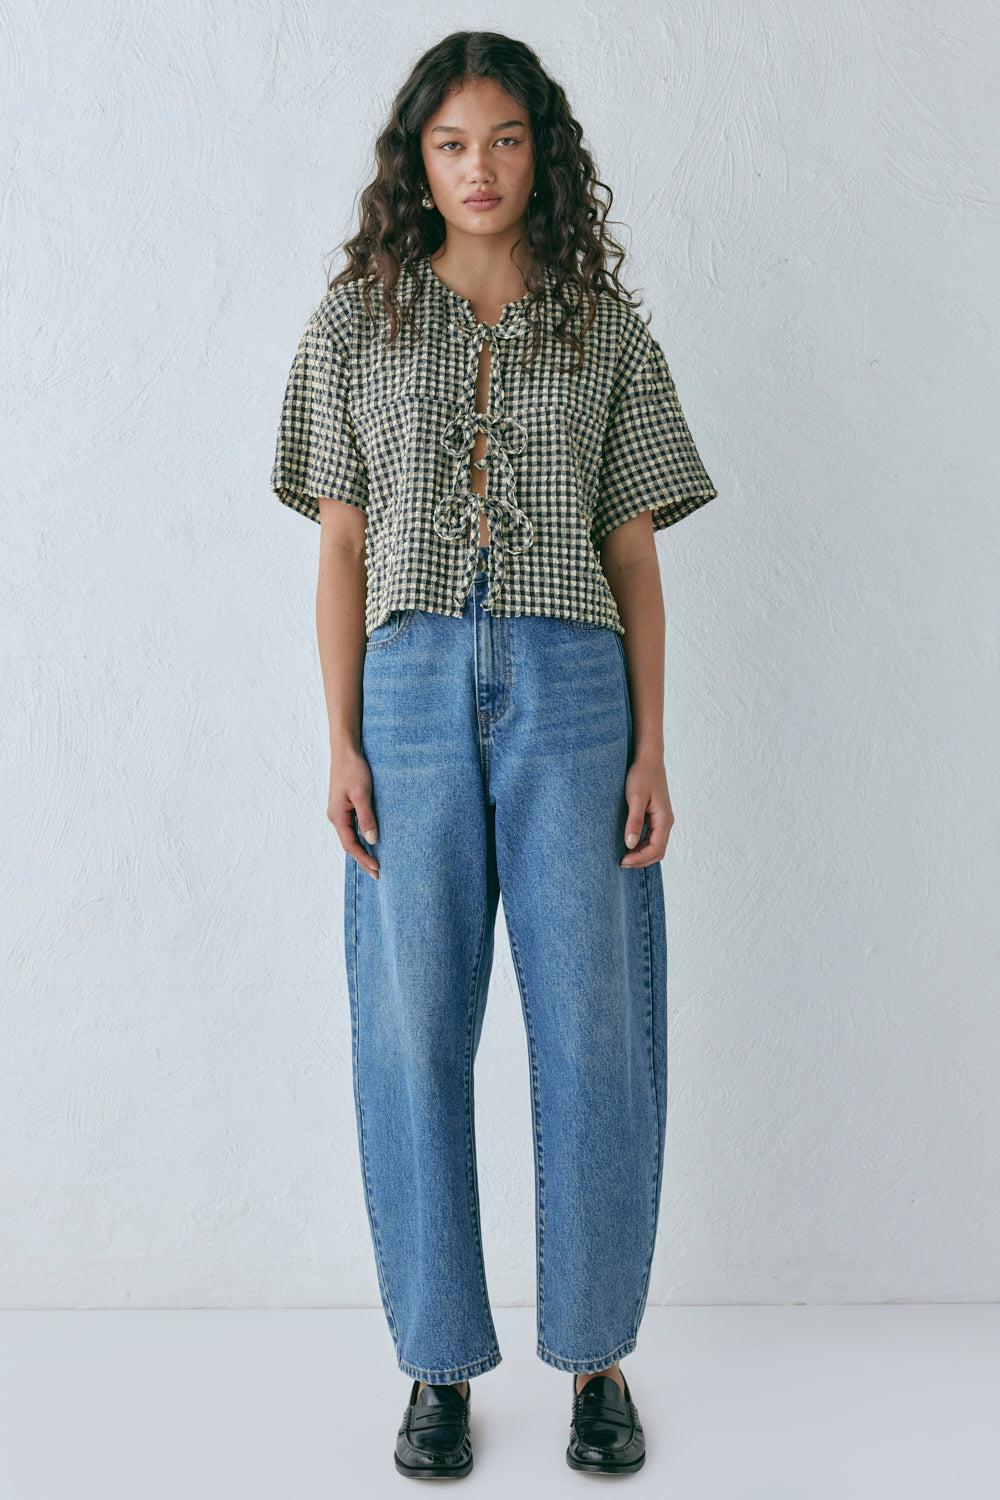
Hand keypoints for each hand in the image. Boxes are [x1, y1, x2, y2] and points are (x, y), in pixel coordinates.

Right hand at [328, 748, 379, 878]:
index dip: (364, 858)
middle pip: (349, 845)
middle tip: (378, 874)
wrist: (345, 751)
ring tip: (375, 863)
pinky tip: (370, 842)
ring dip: (362, 850)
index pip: (351, 845)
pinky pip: (352, 828)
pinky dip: (361, 838)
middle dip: (363, 860)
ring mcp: (339, 812)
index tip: (377, 869)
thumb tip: (372, 840)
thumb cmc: (353, 770)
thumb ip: (367, 817)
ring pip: (350, 837)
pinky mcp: (344, 806)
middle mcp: (335, 817)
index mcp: (337, 816)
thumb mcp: (362, 794)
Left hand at [620, 754, 673, 866]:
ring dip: (641, 854)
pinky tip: (627, 845)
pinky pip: (652, 838)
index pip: (656, 849)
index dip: (639, 859)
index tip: (622, 861)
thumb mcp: (635, 797)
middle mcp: (666, 822)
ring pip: (655, 846)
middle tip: (620, 862)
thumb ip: (634, 821)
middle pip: (658, 852)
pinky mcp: (656, 817)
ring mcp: (662, 820)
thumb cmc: (642, 775)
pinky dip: (641, 846)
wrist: (648, 759)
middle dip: (640, 860)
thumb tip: (630, 844)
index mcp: (664, 819)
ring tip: (622, 856)